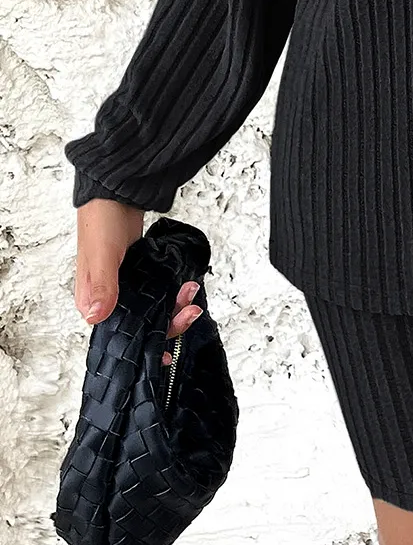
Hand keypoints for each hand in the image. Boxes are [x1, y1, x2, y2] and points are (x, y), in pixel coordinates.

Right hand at [74, 199, 202, 342]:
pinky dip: (173, 292)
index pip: (118, 334)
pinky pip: (159, 292)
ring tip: (190, 291)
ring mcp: (126, 286)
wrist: (117, 193)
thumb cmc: (101, 219)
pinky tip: (185, 286)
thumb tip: (95, 317)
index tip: (164, 352)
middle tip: (188, 310)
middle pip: (141, 325)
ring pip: (154, 309)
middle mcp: (108, 297)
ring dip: (175, 306)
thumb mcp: (102, 255)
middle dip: (168, 322)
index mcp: (91, 300)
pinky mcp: (140, 274)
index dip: (143, 345)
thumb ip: (103, 286)